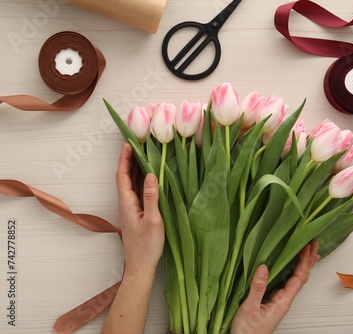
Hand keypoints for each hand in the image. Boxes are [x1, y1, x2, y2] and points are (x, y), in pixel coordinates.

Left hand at [102, 144, 164, 333]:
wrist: (140, 266)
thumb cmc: (146, 246)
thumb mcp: (153, 220)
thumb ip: (151, 197)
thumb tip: (150, 175)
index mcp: (128, 203)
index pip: (122, 176)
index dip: (124, 159)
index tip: (128, 143)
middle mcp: (127, 203)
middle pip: (126, 177)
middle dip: (130, 159)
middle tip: (139, 143)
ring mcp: (132, 208)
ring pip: (132, 183)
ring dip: (136, 168)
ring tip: (146, 153)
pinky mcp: (139, 213)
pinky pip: (139, 191)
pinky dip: (143, 180)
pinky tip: (152, 176)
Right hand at [230, 241, 319, 333]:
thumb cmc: (247, 331)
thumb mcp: (249, 308)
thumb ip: (257, 288)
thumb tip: (264, 268)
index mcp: (283, 301)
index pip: (298, 278)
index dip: (304, 262)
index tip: (307, 247)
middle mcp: (284, 300)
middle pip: (301, 278)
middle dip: (308, 261)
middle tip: (313, 244)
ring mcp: (279, 301)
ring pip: (294, 280)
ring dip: (302, 265)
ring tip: (307, 253)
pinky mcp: (272, 302)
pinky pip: (285, 283)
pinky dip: (291, 272)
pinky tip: (289, 268)